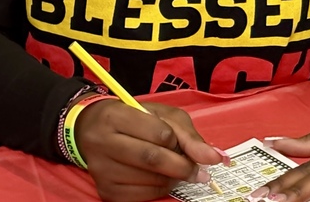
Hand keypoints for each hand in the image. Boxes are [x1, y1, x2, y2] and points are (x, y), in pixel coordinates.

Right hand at [76, 99, 223, 201]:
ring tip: (176, 169)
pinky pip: (141, 196)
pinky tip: (161, 179)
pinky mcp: (105, 190)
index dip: (177, 140)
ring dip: (172, 178)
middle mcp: (103, 143)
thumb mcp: (162, 115)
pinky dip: (159, 190)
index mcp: (117, 116)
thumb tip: (214, 158)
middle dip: (183, 167)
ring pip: (149, 180)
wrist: (95, 131)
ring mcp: (101, 169)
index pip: (159, 133)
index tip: (185, 143)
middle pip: (152, 159)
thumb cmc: (135, 119)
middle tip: (199, 171)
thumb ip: (188, 135)